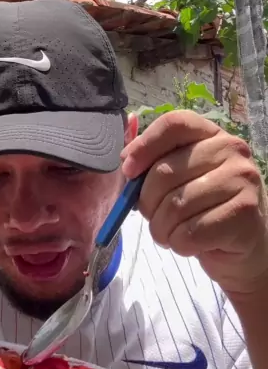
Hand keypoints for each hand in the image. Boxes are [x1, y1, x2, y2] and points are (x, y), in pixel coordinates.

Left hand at [121, 110, 267, 296]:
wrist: (243, 244)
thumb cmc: (203, 208)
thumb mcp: (178, 179)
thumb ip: (152, 163)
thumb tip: (124, 157)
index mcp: (210, 134)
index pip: (174, 124)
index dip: (144, 146)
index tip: (128, 171)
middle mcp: (231, 150)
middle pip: (165, 171)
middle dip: (147, 202)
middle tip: (154, 216)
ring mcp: (241, 180)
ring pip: (175, 206)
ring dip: (162, 228)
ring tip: (171, 233)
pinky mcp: (244, 213)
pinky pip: (191, 232)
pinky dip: (179, 244)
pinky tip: (189, 244)